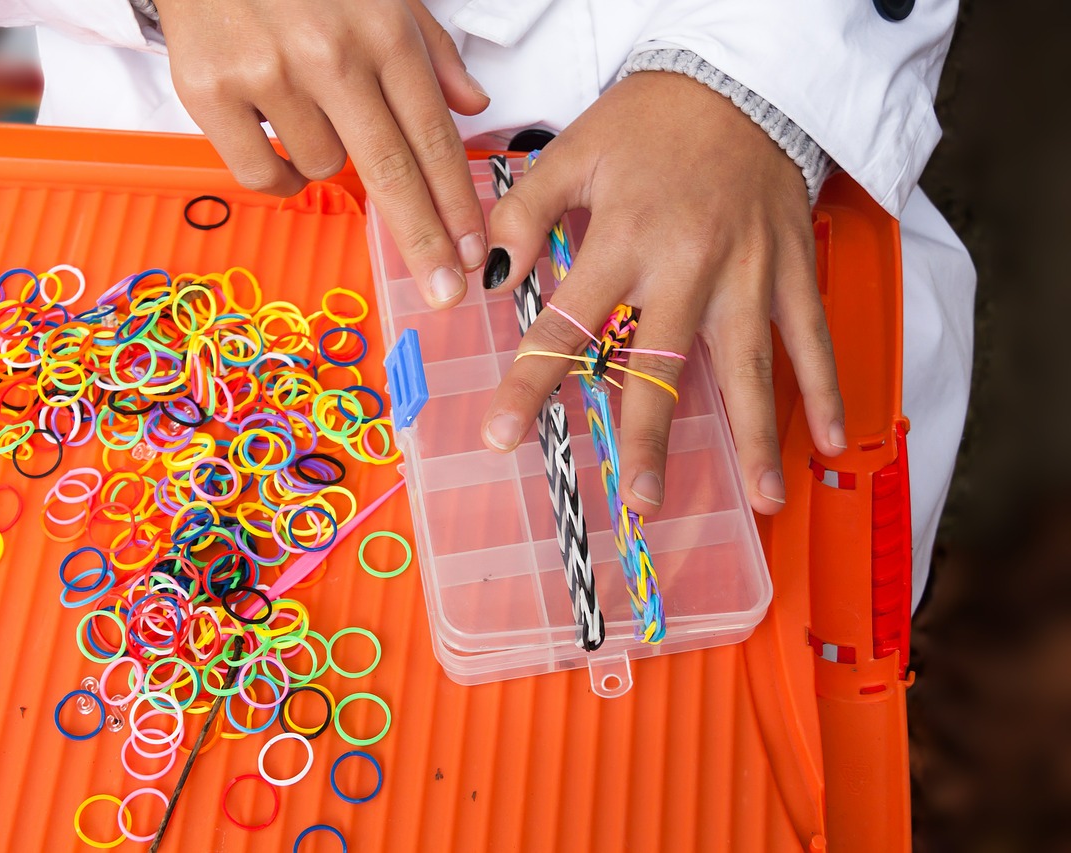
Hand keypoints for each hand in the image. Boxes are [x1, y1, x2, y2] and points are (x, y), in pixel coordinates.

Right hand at [154, 0, 489, 307]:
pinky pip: (263, 174)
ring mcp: (268, 75)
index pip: (432, 136)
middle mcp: (329, 55)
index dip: (456, 203)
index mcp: (381, 31)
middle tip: (443, 289)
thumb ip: (430, 49)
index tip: (472, 250)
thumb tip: (471, 105)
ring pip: (323, 169)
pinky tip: (280, 139)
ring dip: (327, 159)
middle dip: (423, 240)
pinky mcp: (211, 92)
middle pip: (390, 173)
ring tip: (310, 109)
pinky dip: (280, 173)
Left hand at [480, 72, 844, 516]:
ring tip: (759, 498)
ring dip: (754, 435)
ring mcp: (749, 272)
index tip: (503, 435)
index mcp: (625, 238)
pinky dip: (824, 389)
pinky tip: (828, 441)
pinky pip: (812, 336)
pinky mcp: (793, 268)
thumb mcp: (572, 150)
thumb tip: (485, 274)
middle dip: (650, 440)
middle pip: (663, 366)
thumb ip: (524, 213)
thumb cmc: (652, 120)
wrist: (740, 80)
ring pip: (749, 366)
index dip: (530, 383)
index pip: (567, 324)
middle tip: (641, 501)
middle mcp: (688, 264)